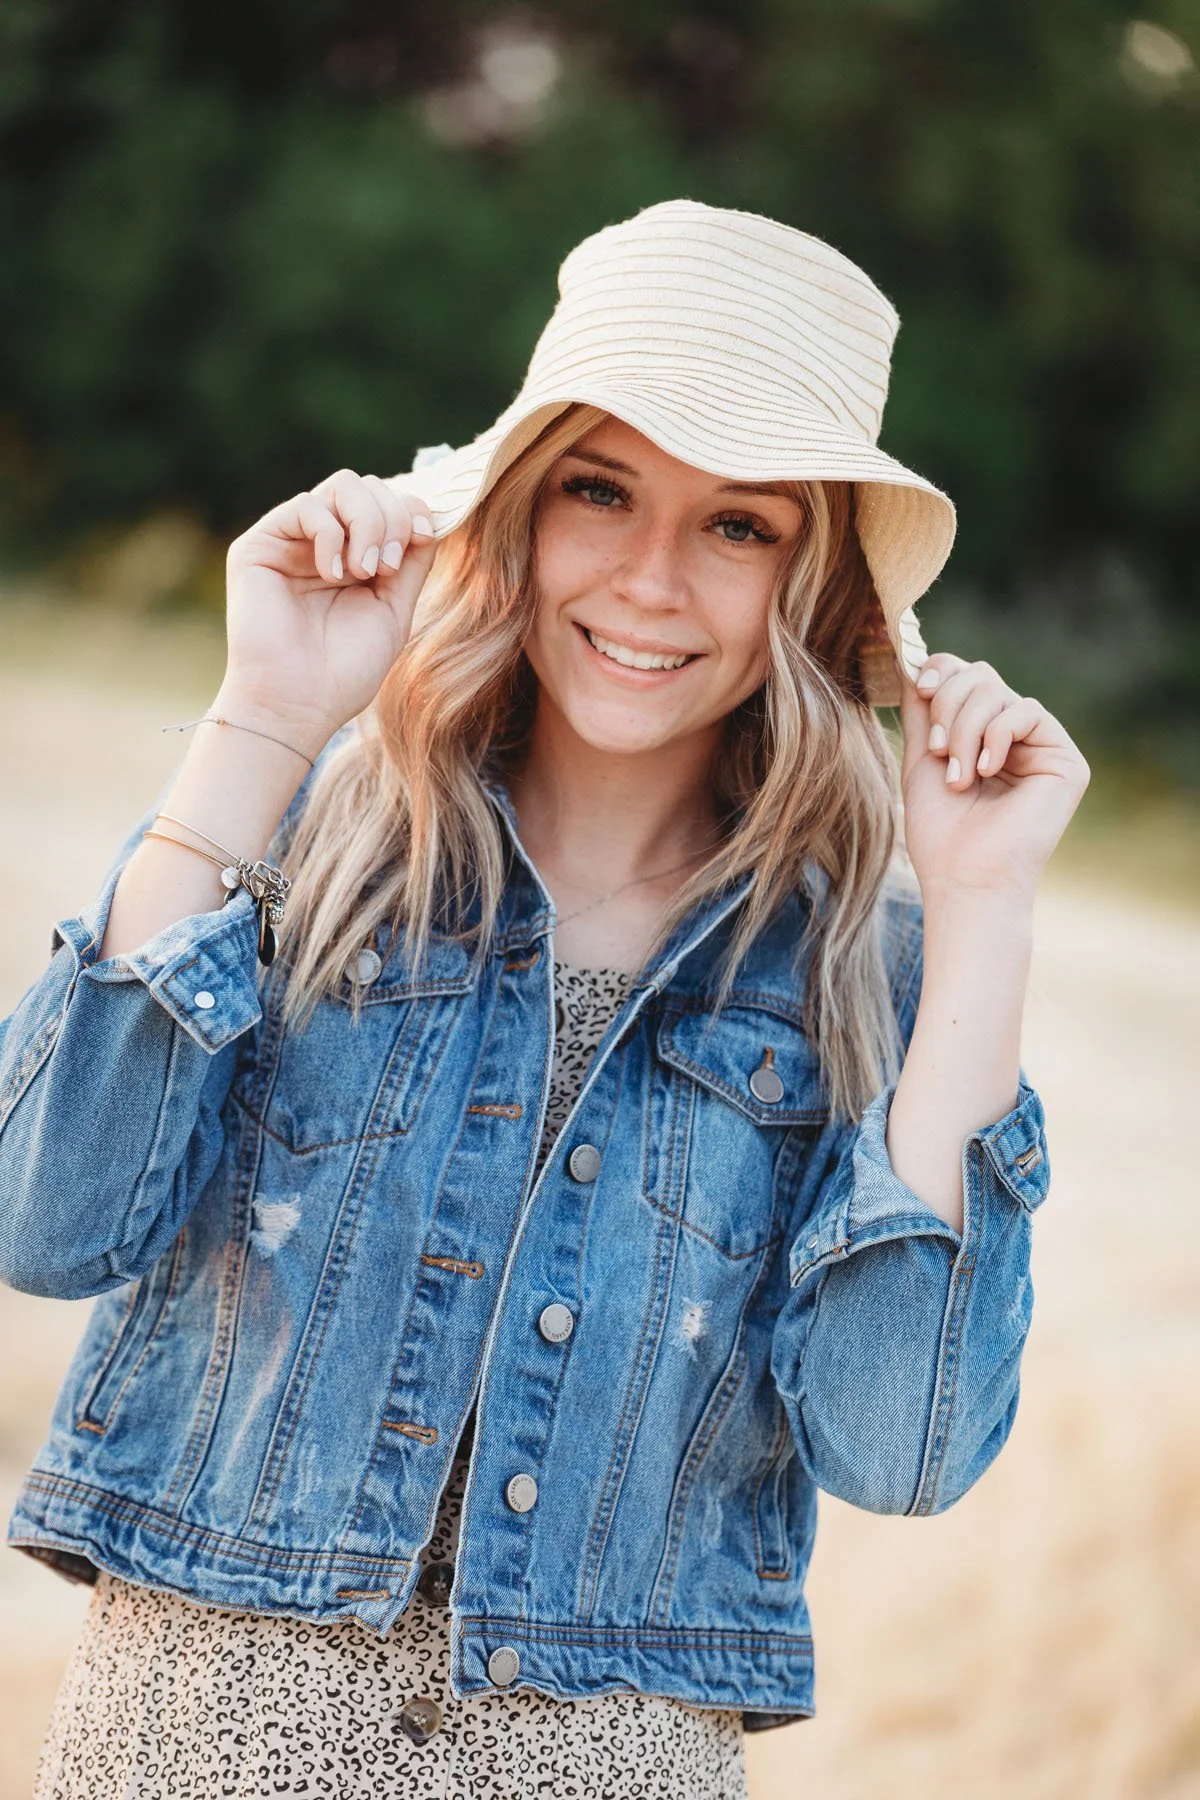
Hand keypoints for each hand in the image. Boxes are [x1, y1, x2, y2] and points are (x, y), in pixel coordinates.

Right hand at [220, 468, 439, 749]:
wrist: (298, 704)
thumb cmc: (344, 670)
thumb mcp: (394, 610)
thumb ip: (413, 562)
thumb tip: (428, 517)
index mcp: (357, 558)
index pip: (391, 503)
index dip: (412, 510)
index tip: (422, 540)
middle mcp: (326, 544)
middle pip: (370, 487)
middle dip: (391, 519)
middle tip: (387, 569)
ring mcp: (292, 541)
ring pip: (344, 485)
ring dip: (367, 522)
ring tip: (363, 572)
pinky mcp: (259, 545)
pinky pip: (306, 506)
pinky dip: (330, 534)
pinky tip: (332, 574)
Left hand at [898, 652, 1090, 902]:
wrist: (964, 877)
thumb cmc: (941, 830)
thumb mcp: (923, 758)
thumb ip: (924, 710)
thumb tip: (914, 659)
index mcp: (982, 735)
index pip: (965, 676)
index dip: (942, 672)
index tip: (923, 690)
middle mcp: (1015, 736)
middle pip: (980, 675)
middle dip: (949, 707)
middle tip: (940, 753)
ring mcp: (1042, 746)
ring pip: (997, 690)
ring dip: (965, 730)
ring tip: (959, 776)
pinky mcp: (1065, 760)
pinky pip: (1027, 711)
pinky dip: (997, 736)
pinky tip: (988, 771)